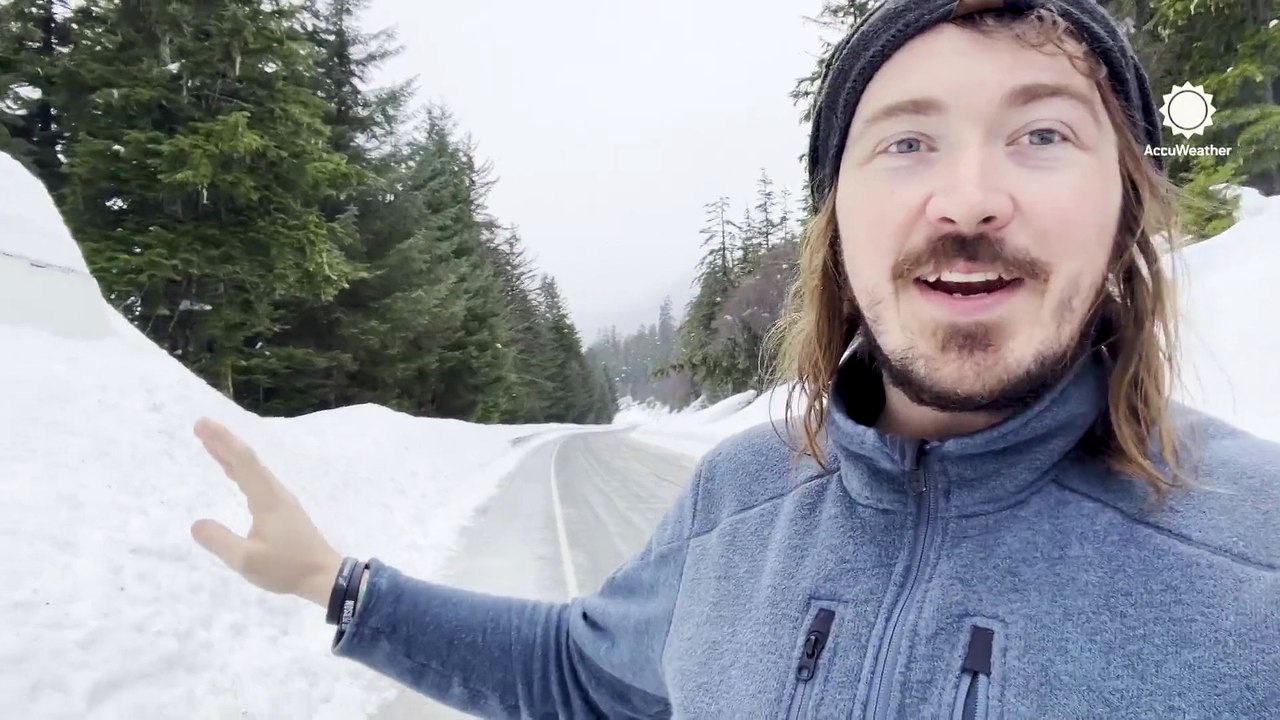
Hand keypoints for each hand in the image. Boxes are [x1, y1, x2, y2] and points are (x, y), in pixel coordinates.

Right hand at [190, 418, 343, 607]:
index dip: (221, 441)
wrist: (324, 575)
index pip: (242, 461)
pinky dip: (240, 470)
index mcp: (267, 499)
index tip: (201, 425)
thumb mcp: (247, 560)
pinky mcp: (283, 510)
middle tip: (200, 427)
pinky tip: (233, 472)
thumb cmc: (286, 567)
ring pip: (253, 470)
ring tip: (210, 444)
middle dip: (223, 441)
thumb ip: (220, 541)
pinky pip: (257, 481)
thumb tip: (197, 524)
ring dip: (231, 455)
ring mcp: (281, 500)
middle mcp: (275, 493)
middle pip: (248, 460)